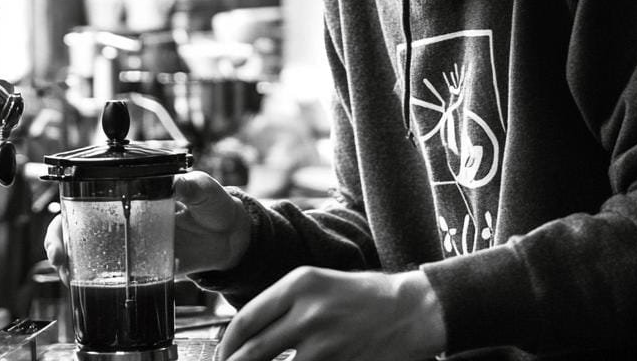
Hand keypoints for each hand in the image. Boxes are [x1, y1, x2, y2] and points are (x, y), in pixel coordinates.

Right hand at [42, 170, 250, 282]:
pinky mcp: (142, 269)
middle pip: (76, 230)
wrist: (231, 237)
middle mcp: (123, 221)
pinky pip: (115, 278)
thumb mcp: (203, 189)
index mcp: (130, 195)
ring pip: (87, 256)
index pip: (86, 198)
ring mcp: (130, 246)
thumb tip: (178, 184)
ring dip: (72, 268)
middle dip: (58, 244)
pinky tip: (98, 289)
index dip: (66, 213)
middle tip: (61, 258)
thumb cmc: (214, 204)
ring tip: (70, 278)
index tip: (62, 226)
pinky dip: (101, 285)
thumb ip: (192, 186)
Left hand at [217, 268, 444, 360]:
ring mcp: (324, 342)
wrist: (413, 310)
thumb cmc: (367, 296)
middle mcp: (308, 311)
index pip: (246, 319)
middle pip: (253, 350)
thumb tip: (250, 331)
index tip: (223, 354)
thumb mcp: (320, 283)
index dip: (227, 344)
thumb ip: (284, 302)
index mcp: (299, 283)